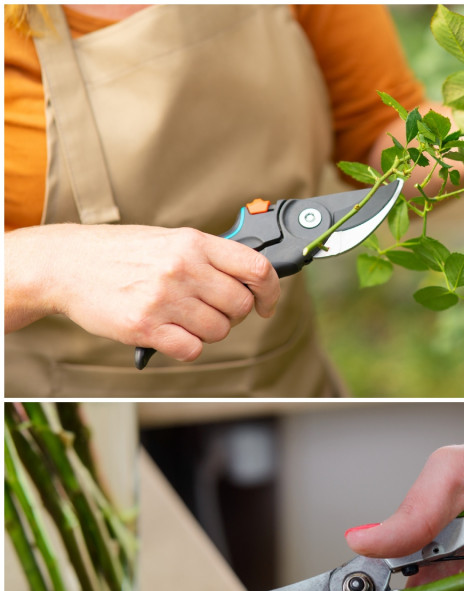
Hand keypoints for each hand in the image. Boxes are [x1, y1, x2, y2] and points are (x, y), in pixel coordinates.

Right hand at [4, 223, 280, 360]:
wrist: (64, 264)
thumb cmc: (120, 253)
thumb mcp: (168, 240)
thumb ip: (208, 256)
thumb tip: (251, 278)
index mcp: (193, 242)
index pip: (257, 268)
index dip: (270, 291)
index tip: (265, 303)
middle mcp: (182, 268)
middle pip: (240, 306)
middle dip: (233, 315)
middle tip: (212, 311)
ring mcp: (164, 298)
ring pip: (219, 331)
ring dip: (209, 332)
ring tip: (185, 320)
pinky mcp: (145, 327)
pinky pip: (193, 350)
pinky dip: (188, 348)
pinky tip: (172, 335)